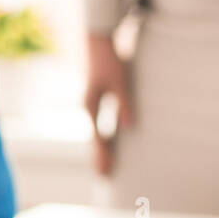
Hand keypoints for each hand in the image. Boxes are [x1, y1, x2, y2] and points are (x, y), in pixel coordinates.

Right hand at [84, 33, 134, 175]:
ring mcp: (93, 104)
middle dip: (99, 156)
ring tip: (103, 165)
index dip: (102, 154)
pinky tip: (108, 143)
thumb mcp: (120, 81)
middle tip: (103, 176)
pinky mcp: (99, 99)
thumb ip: (125, 104)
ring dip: (101, 149)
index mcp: (91, 105)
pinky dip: (104, 137)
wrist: (99, 41)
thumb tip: (129, 127)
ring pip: (96, 132)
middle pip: (94, 137)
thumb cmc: (110, 60)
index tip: (105, 170)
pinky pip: (100, 124)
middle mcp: (89, 107)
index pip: (98, 136)